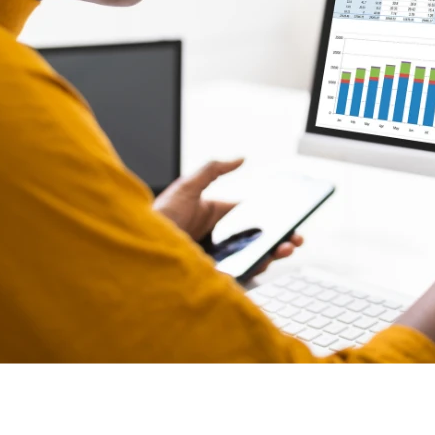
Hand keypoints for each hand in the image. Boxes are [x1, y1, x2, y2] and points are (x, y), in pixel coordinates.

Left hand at [153, 158, 302, 274]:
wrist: (140, 251)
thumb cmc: (158, 218)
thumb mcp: (187, 186)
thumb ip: (213, 169)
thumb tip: (241, 158)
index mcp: (213, 215)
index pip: (248, 217)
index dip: (269, 217)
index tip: (287, 218)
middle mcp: (217, 238)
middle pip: (255, 239)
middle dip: (278, 238)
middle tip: (294, 238)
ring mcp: (216, 257)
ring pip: (251, 256)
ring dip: (272, 253)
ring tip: (285, 248)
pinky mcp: (212, 275)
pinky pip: (239, 273)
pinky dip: (255, 268)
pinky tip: (265, 261)